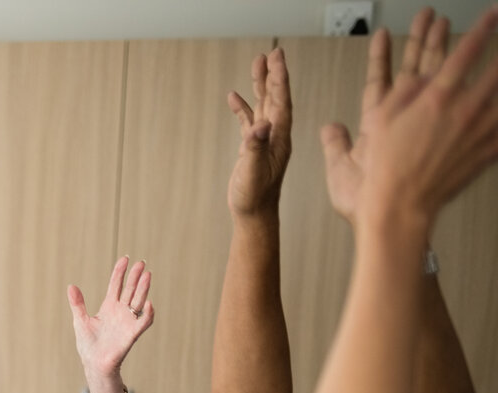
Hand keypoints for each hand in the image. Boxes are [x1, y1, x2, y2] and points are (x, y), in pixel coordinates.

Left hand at [68, 256, 153, 381]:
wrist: (93, 364)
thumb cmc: (88, 344)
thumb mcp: (80, 320)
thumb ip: (77, 303)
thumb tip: (71, 286)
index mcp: (109, 307)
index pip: (116, 285)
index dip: (120, 272)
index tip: (125, 258)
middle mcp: (120, 312)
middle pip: (130, 290)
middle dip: (135, 277)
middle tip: (141, 263)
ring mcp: (127, 321)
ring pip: (138, 301)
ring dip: (143, 289)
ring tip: (147, 275)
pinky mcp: (132, 334)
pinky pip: (143, 322)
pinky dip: (147, 314)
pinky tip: (147, 303)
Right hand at [227, 48, 292, 216]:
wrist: (255, 216)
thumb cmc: (255, 198)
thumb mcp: (253, 173)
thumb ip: (255, 148)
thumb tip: (259, 124)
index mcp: (280, 138)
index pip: (281, 101)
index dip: (279, 78)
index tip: (276, 57)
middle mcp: (276, 135)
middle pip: (276, 97)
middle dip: (273, 74)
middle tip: (270, 53)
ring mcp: (265, 141)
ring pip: (264, 106)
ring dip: (260, 85)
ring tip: (256, 64)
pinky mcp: (254, 148)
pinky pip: (250, 121)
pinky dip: (244, 108)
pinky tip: (235, 97)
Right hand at [341, 7, 497, 229]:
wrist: (397, 214)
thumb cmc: (376, 183)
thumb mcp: (357, 147)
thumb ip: (356, 126)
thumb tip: (346, 119)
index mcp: (429, 100)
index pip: (461, 54)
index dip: (479, 31)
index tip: (491, 15)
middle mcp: (458, 110)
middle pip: (488, 68)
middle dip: (495, 43)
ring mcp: (475, 131)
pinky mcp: (485, 153)